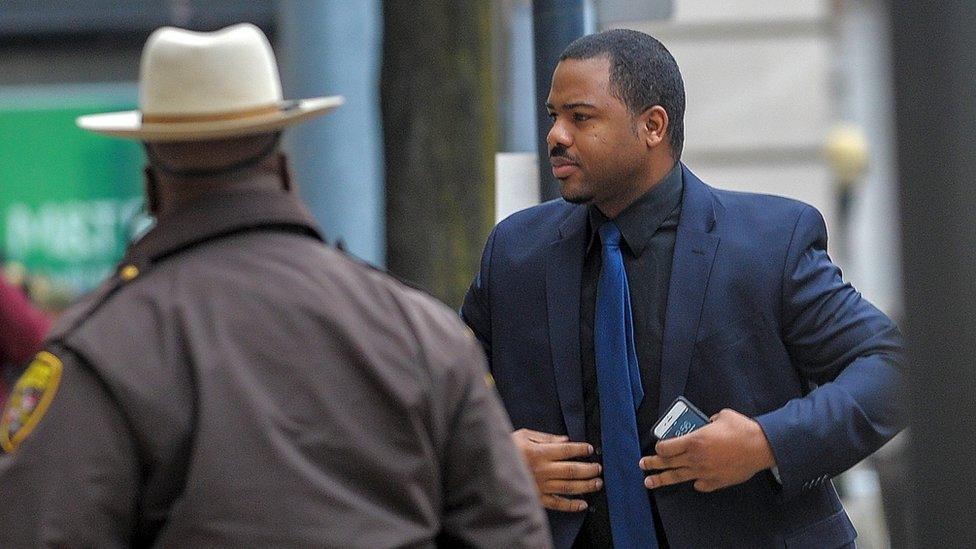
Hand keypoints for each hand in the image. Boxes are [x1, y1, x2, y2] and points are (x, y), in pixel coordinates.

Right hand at [512, 428, 602, 511]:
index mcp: (540, 453)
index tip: (590, 448)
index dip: (581, 449)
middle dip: (589, 469)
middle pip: (572, 470)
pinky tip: (583, 504)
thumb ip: (546, 437)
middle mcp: (544, 470)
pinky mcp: (538, 498)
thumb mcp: (524, 434)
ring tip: (597, 483)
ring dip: (586, 486)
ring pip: (569, 487)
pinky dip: (571, 505)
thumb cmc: (506, 448)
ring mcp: (541, 486)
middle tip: (599, 468)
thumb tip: (565, 440)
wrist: (488, 468)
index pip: (567, 450)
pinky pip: (557, 504)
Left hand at [640, 409, 775, 492]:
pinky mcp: (715, 482)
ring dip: (661, 479)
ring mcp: (704, 472)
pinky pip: (699, 484)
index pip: (666, 447)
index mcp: (694, 441)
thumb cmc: (741, 429)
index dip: (659, 447)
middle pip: (668, 463)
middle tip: (642, 464)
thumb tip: (706, 424)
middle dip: (652, 463)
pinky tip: (693, 481)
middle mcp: (695, 458)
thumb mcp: (721, 416)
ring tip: (649, 482)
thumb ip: (708, 421)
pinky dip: (695, 482)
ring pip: (677, 477)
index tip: (657, 447)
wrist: (760, 448)